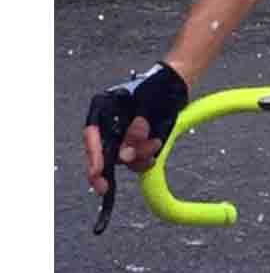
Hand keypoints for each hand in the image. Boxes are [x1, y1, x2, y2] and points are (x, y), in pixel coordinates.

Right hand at [84, 63, 189, 231]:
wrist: (176, 85)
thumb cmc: (158, 87)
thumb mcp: (146, 107)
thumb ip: (135, 131)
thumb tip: (125, 156)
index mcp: (103, 109)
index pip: (92, 135)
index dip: (92, 155)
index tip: (96, 171)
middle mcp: (109, 125)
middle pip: (101, 152)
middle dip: (105, 169)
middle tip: (104, 187)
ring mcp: (122, 135)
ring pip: (121, 159)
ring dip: (138, 157)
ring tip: (154, 143)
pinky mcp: (135, 143)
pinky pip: (135, 160)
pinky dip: (145, 159)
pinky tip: (155, 147)